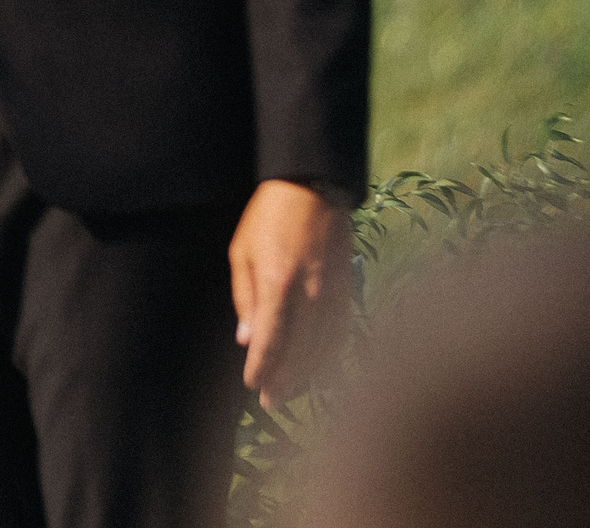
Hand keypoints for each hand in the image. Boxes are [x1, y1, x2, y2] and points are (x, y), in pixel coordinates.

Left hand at [230, 179, 352, 410]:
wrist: (313, 188)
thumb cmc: (269, 217)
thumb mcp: (242, 252)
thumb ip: (245, 298)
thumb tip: (246, 339)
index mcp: (278, 282)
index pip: (270, 339)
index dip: (261, 367)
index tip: (252, 384)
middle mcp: (309, 293)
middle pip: (298, 351)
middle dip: (283, 380)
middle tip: (271, 402)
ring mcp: (333, 293)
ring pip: (322, 346)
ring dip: (306, 373)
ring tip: (290, 391)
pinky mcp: (347, 290)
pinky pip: (340, 332)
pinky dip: (329, 354)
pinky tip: (319, 367)